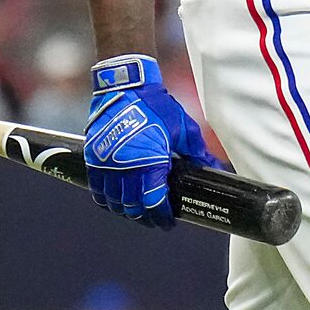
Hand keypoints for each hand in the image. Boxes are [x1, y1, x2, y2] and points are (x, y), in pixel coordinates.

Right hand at [85, 55, 219, 226]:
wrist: (125, 86)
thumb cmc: (156, 107)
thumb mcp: (183, 130)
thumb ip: (197, 154)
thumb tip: (215, 170)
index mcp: (149, 164)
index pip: (153, 203)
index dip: (161, 217)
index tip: (168, 222)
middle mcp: (124, 168)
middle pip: (132, 207)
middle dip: (144, 217)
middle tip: (154, 218)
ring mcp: (105, 165)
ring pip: (113, 202)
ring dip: (126, 210)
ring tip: (137, 211)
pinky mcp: (93, 159)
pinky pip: (97, 190)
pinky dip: (107, 200)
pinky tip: (117, 201)